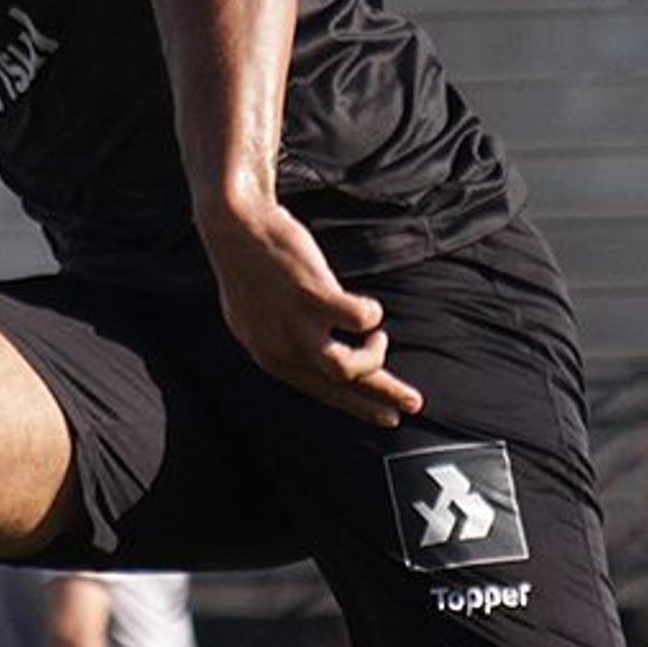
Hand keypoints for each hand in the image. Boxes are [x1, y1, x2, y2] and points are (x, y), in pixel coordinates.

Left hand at [203, 194, 420, 427]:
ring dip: (373, 357)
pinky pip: (362, 317)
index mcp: (271, 358)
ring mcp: (297, 324)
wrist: (234, 228)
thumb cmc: (249, 269)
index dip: (357, 407)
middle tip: (413, 404)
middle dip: (382, 398)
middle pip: (341, 388)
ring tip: (379, 338)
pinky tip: (368, 307)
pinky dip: (372, 314)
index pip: (321, 394)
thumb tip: (310, 356)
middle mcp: (283, 349)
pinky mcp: (313, 295)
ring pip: (348, 367)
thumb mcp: (257, 321)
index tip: (386, 418)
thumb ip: (282, 343)